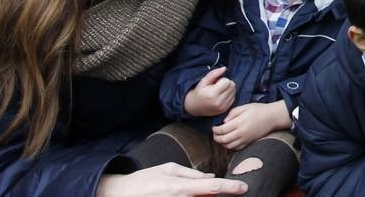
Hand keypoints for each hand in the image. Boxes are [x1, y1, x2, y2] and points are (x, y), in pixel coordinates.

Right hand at [96, 164, 246, 196]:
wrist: (120, 194)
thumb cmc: (145, 180)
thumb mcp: (168, 169)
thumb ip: (191, 174)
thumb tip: (211, 178)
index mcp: (180, 187)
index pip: (212, 188)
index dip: (230, 188)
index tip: (244, 188)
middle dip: (220, 196)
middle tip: (234, 190)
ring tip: (211, 192)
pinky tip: (197, 194)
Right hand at [182, 67, 235, 117]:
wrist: (194, 107)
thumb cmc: (199, 92)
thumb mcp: (203, 81)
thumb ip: (214, 73)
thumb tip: (224, 68)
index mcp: (212, 94)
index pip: (227, 81)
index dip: (221, 80)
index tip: (215, 83)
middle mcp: (219, 102)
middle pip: (232, 86)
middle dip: (226, 83)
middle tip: (217, 86)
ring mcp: (223, 107)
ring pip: (234, 91)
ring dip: (228, 89)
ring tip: (219, 92)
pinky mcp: (225, 110)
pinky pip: (233, 98)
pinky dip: (229, 95)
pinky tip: (221, 96)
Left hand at [212, 101, 289, 150]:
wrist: (272, 117)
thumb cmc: (259, 110)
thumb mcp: (245, 106)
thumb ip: (233, 113)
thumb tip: (224, 121)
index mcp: (239, 123)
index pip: (222, 130)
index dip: (215, 130)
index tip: (213, 127)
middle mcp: (241, 133)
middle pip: (223, 140)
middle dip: (216, 138)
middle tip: (215, 134)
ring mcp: (245, 139)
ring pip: (229, 146)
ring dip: (222, 143)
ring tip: (221, 138)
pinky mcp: (249, 142)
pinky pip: (236, 148)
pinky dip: (230, 146)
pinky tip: (230, 141)